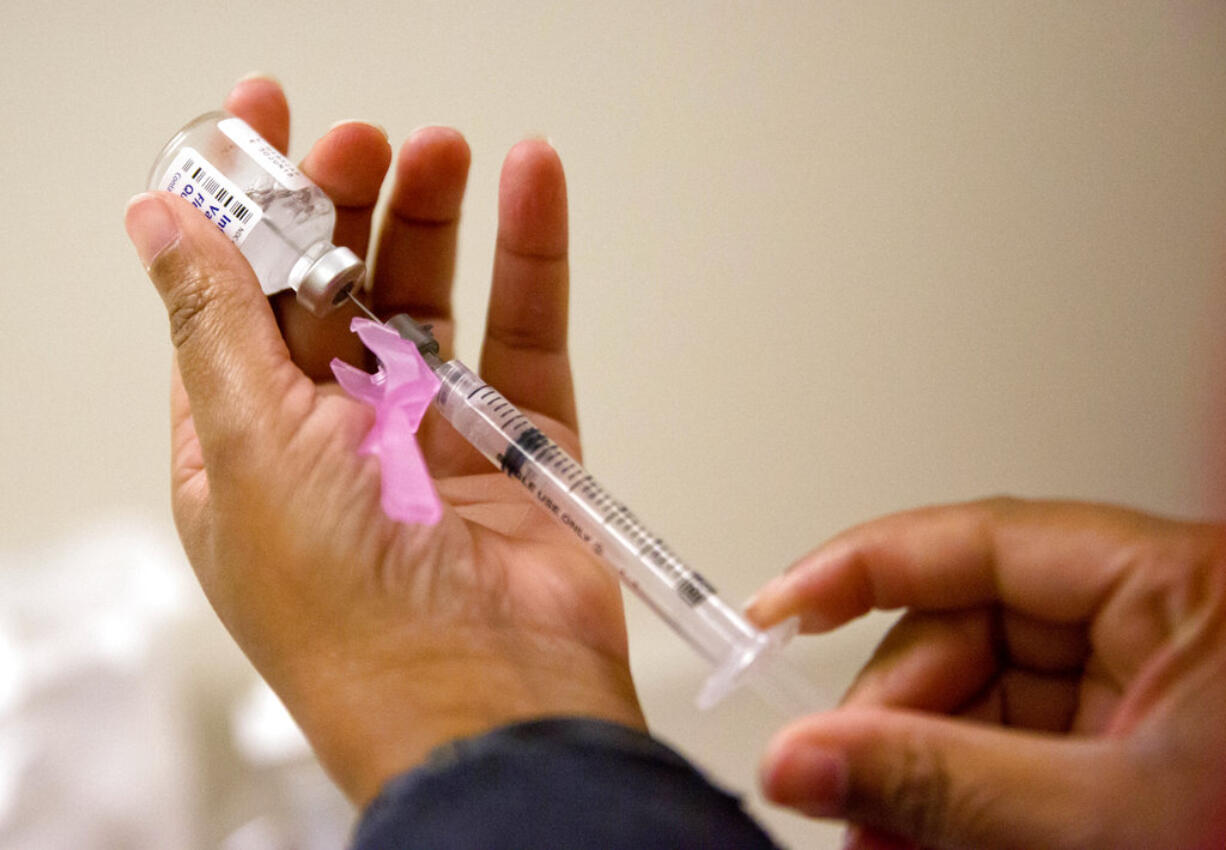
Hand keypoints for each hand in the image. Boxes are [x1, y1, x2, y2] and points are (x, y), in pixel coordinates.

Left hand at [124, 76, 643, 805]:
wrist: (484, 698)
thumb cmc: (349, 611)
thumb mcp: (250, 447)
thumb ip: (212, 322)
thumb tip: (154, 223)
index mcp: (248, 447)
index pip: (235, 301)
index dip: (244, 208)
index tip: (262, 118)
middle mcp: (336, 440)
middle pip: (336, 292)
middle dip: (344, 208)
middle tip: (363, 143)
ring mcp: (433, 440)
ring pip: (432, 304)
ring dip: (434, 221)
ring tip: (442, 149)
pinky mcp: (519, 446)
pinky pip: (525, 334)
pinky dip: (531, 259)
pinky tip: (531, 185)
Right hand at [747, 498, 1225, 848]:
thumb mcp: (1101, 820)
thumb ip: (939, 782)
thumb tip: (805, 755)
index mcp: (1174, 585)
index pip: (978, 538)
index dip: (860, 566)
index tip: (778, 610)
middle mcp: (1155, 618)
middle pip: (968, 626)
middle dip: (894, 715)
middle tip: (840, 785)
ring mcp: (1144, 681)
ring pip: (984, 694)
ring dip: (921, 767)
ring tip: (879, 834)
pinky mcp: (1136, 741)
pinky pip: (1016, 743)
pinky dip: (965, 794)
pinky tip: (927, 837)